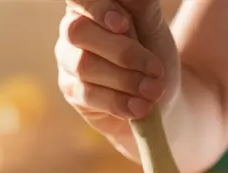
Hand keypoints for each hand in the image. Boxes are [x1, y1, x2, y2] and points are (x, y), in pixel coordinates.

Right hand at [56, 0, 180, 138]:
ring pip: (84, 65)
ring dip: (125, 80)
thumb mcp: (154, 25)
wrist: (159, 95)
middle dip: (122, 52)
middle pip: (78, 32)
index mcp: (90, 5)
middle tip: (156, 70)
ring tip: (154, 90)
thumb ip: (141, 6)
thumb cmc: (153, 53)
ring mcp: (68, 60)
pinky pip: (87, 94)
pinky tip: (140, 107)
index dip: (97, 8)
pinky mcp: (71, 90)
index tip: (124, 25)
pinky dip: (119, 101)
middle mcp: (72, 28)